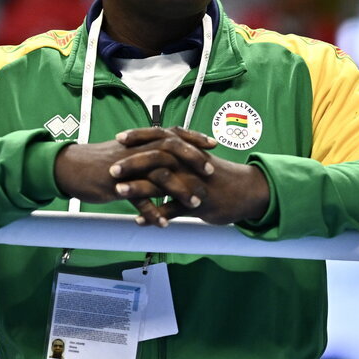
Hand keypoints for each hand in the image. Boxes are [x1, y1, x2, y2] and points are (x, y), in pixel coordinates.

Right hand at [52, 129, 215, 224]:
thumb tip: (166, 155)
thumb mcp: (126, 153)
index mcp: (140, 141)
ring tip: (195, 203)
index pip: (172, 134)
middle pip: (171, 149)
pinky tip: (164, 224)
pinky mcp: (117, 185)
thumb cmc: (99, 163)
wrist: (70, 168)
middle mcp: (136, 150)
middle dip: (193, 159)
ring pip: (158, 175)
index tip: (212, 144)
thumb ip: (146, 153)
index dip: (193, 138)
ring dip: (179, 190)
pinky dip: (152, 212)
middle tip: (211, 171)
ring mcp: (127, 168)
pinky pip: (138, 200)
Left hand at [112, 127, 270, 226]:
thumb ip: (180, 154)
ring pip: (163, 183)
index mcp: (188, 151)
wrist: (247, 192)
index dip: (139, 137)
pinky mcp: (199, 203)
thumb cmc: (220, 177)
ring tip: (119, 191)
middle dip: (132, 162)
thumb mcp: (200, 161)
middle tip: (111, 167)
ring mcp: (193, 184)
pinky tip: (139, 221)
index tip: (119, 138)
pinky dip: (156, 215)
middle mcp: (189, 164)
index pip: (161, 137)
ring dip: (140, 187)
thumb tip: (160, 149)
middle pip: (157, 158)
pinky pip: (174, 209)